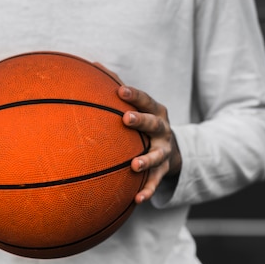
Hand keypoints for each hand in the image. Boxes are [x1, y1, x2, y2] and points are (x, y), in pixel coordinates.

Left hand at [118, 85, 181, 203]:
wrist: (172, 149)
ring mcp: (165, 151)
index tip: (120, 90)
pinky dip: (147, 190)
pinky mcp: (164, 170)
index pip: (145, 100)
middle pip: (154, 124)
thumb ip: (117, 87)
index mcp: (155, 111)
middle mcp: (163, 130)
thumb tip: (92, 64)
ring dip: (147, 160)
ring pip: (158, 156)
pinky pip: (155, 182)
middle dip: (142, 121)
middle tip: (127, 119)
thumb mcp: (138, 106)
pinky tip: (137, 199)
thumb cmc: (145, 122)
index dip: (134, 95)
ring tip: (135, 165)